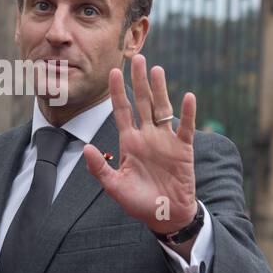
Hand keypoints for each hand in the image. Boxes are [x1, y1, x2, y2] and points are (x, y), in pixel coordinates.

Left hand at [83, 55, 197, 234]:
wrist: (165, 216)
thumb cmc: (139, 202)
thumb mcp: (114, 186)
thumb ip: (99, 168)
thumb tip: (85, 148)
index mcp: (129, 142)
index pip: (122, 111)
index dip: (117, 92)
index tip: (113, 72)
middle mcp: (147, 136)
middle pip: (143, 102)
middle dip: (140, 80)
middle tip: (137, 56)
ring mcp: (166, 140)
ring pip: (162, 108)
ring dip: (160, 89)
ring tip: (157, 69)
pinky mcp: (183, 149)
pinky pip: (185, 128)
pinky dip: (188, 113)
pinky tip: (188, 97)